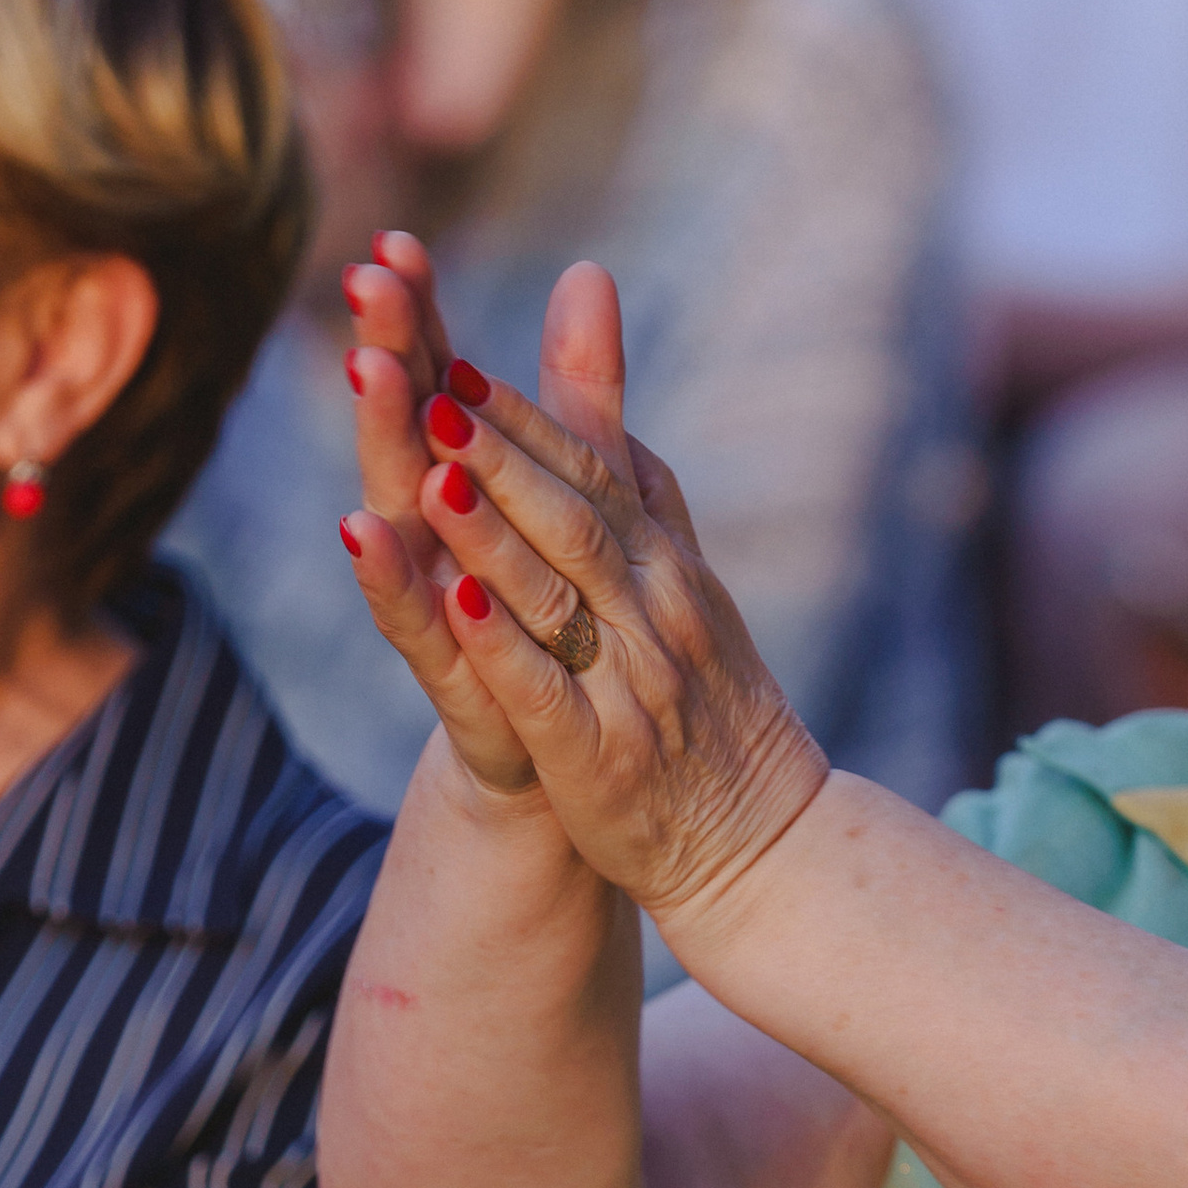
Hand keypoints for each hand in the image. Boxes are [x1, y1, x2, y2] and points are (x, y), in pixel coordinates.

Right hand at [340, 228, 535, 801]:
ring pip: (401, 510)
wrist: (548, 768)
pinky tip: (363, 528)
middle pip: (407, 426)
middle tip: (367, 279)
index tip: (396, 242)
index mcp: (464, 487)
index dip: (420, 316)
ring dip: (384, 441)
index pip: (436, 383)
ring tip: (368, 368)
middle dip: (390, 350)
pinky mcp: (448, 678)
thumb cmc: (544, 621)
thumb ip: (575, 391)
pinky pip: (411, 623)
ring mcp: (434, 603)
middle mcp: (434, 536)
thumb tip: (590, 270)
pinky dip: (390, 577)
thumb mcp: (571, 495)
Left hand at [364, 254, 828, 923]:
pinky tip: (452, 604)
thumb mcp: (679, 572)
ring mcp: (631, 687)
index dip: (523, 420)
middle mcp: (655, 615)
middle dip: (498, 455)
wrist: (763, 843)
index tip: (451, 358)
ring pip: (557, 598)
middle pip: (572, 520)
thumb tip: (605, 343)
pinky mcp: (600, 759)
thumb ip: (630, 464)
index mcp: (668, 568)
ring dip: (493, 535)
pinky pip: (546, 692)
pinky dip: (501, 646)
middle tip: (424, 388)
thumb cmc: (709, 701)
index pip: (593, 478)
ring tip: (431, 474)